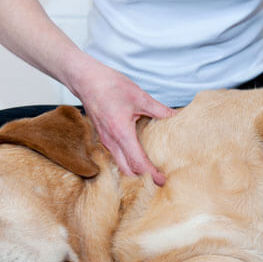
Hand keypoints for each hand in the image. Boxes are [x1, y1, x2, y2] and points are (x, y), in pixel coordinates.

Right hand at [70, 56, 176, 185]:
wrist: (86, 80)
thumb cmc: (109, 86)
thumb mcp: (139, 96)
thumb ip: (159, 109)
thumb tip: (176, 116)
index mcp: (121, 133)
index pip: (138, 162)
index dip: (151, 174)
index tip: (162, 181)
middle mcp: (111, 142)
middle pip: (128, 170)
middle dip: (143, 179)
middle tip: (158, 181)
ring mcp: (106, 142)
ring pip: (120, 165)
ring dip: (135, 172)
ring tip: (150, 172)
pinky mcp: (104, 138)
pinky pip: (116, 157)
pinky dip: (127, 163)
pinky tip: (137, 158)